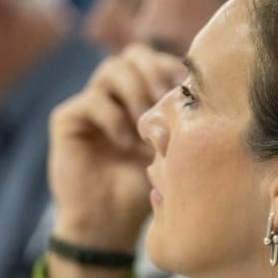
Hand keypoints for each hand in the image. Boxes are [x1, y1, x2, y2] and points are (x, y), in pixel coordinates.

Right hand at [47, 45, 184, 277]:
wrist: (110, 224)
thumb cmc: (146, 190)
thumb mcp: (172, 150)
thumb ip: (182, 119)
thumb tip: (210, 91)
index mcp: (142, 96)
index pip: (158, 60)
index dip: (173, 68)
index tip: (187, 93)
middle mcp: (115, 95)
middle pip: (134, 54)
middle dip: (154, 71)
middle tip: (163, 99)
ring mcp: (90, 105)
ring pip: (112, 68)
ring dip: (135, 93)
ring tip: (144, 125)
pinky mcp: (68, 119)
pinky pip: (91, 100)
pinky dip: (113, 118)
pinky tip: (125, 143)